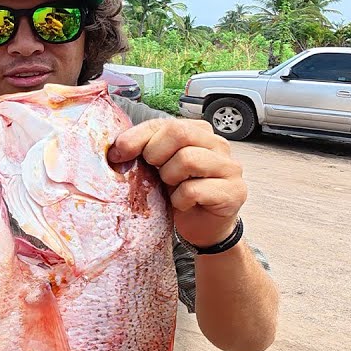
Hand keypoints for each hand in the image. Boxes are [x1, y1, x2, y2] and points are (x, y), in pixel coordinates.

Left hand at [108, 118, 246, 246]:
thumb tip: (117, 148)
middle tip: (154, 173)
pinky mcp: (234, 191)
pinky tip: (183, 204)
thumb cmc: (180, 194)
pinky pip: (194, 190)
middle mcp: (218, 144)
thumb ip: (145, 150)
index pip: (165, 123)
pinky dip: (180, 200)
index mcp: (199, 132)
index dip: (137, 137)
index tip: (118, 153)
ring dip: (169, 178)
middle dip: (156, 154)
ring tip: (172, 188)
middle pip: (179, 133)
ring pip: (188, 159)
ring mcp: (230, 167)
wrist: (203, 228)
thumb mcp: (159, 168)